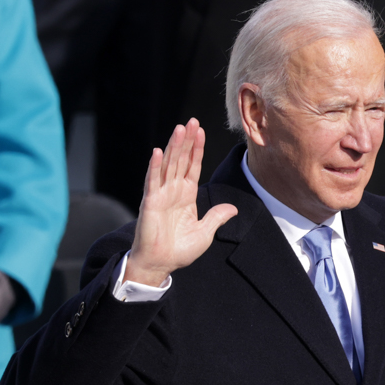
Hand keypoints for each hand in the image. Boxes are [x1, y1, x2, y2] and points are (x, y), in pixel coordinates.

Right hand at [125, 119, 237, 285]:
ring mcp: (161, 194)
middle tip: (192, 121)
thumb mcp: (205, 232)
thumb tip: (233, 209)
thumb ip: (217, 217)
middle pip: (181, 160)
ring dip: (174, 146)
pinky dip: (155, 166)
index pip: (193, 166)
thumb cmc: (180, 250)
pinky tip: (158, 151)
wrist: (161, 263)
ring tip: (180, 128)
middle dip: (187, 141)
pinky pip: (153, 181)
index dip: (197, 149)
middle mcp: (173, 191)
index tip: (201, 131)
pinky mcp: (150, 202)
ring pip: (168, 165)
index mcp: (186, 196)